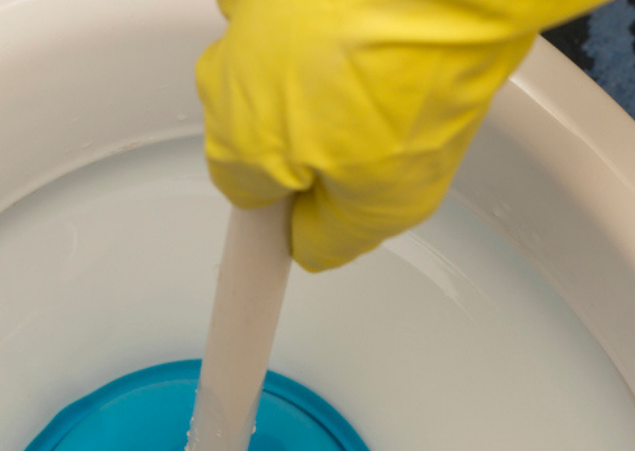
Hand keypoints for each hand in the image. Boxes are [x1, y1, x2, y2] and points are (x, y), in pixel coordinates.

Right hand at [196, 0, 602, 270]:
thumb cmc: (409, 78)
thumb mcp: (386, 204)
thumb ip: (332, 239)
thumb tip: (309, 243)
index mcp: (240, 146)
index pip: (248, 196)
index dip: (296, 199)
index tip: (332, 196)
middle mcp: (225, 77)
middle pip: (254, 124)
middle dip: (304, 131)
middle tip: (375, 129)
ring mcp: (247, 17)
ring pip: (267, 63)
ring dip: (312, 71)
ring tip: (383, 68)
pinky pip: (283, 11)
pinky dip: (316, 19)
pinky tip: (364, 21)